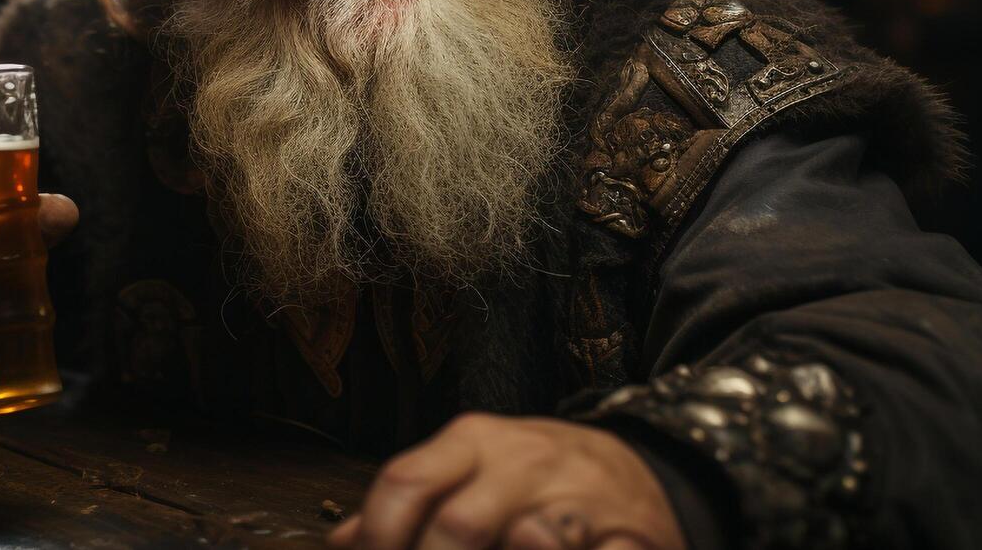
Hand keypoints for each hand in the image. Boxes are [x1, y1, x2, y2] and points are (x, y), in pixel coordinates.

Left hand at [328, 413, 685, 549]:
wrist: (640, 468)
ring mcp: (581, 498)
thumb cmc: (535, 480)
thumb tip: (342, 541)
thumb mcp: (469, 471)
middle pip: (458, 525)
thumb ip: (411, 501)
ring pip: (535, 539)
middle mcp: (525, 461)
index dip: (379, 539)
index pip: (406, 481)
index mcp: (474, 441)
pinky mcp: (634, 535)